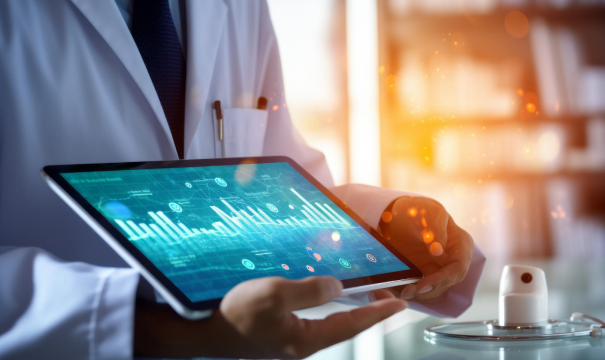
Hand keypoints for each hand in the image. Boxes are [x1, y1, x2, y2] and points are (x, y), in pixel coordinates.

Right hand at [134, 276, 405, 358]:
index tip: (401, 304)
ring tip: (366, 294)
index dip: (379, 313)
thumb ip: (308, 290)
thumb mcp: (272, 296)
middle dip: (370, 312)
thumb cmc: (236, 315)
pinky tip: (328, 295)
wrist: (206, 332)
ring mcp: (292, 339)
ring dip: (352, 309)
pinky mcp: (281, 332)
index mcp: (307, 339)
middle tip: (388, 295)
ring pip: (332, 323)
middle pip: (346, 327)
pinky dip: (330, 307)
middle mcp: (304, 342)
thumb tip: (337, 286)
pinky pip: (315, 319)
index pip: (353, 325)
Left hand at [377, 196, 473, 301]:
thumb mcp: (428, 214)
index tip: (422, 285)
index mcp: (460, 245)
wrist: (397, 214)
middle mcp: (450, 262)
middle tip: (404, 293)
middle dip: (424, 292)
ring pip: (428, 291)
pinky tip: (387, 290)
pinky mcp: (420, 275)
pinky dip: (402, 291)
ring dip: (412, 295)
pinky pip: (413, 288)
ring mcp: (435, 270)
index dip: (441, 280)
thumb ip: (434, 231)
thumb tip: (438, 252)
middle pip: (443, 285)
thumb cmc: (418, 209)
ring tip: (393, 293)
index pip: (458, 269)